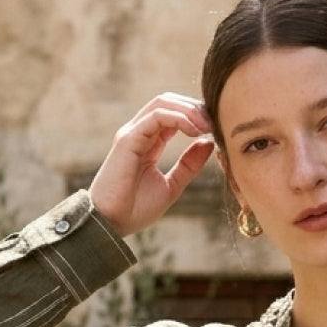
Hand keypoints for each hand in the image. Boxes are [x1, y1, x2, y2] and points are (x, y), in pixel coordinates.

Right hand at [88, 92, 216, 238]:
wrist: (111, 223)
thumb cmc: (135, 209)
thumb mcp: (171, 186)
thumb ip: (189, 166)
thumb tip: (209, 143)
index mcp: (148, 142)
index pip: (173, 114)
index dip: (195, 116)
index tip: (215, 128)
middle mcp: (139, 132)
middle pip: (168, 102)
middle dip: (194, 107)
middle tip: (214, 122)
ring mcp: (132, 133)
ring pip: (162, 103)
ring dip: (188, 110)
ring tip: (206, 125)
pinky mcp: (128, 139)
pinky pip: (156, 117)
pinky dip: (177, 118)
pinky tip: (193, 130)